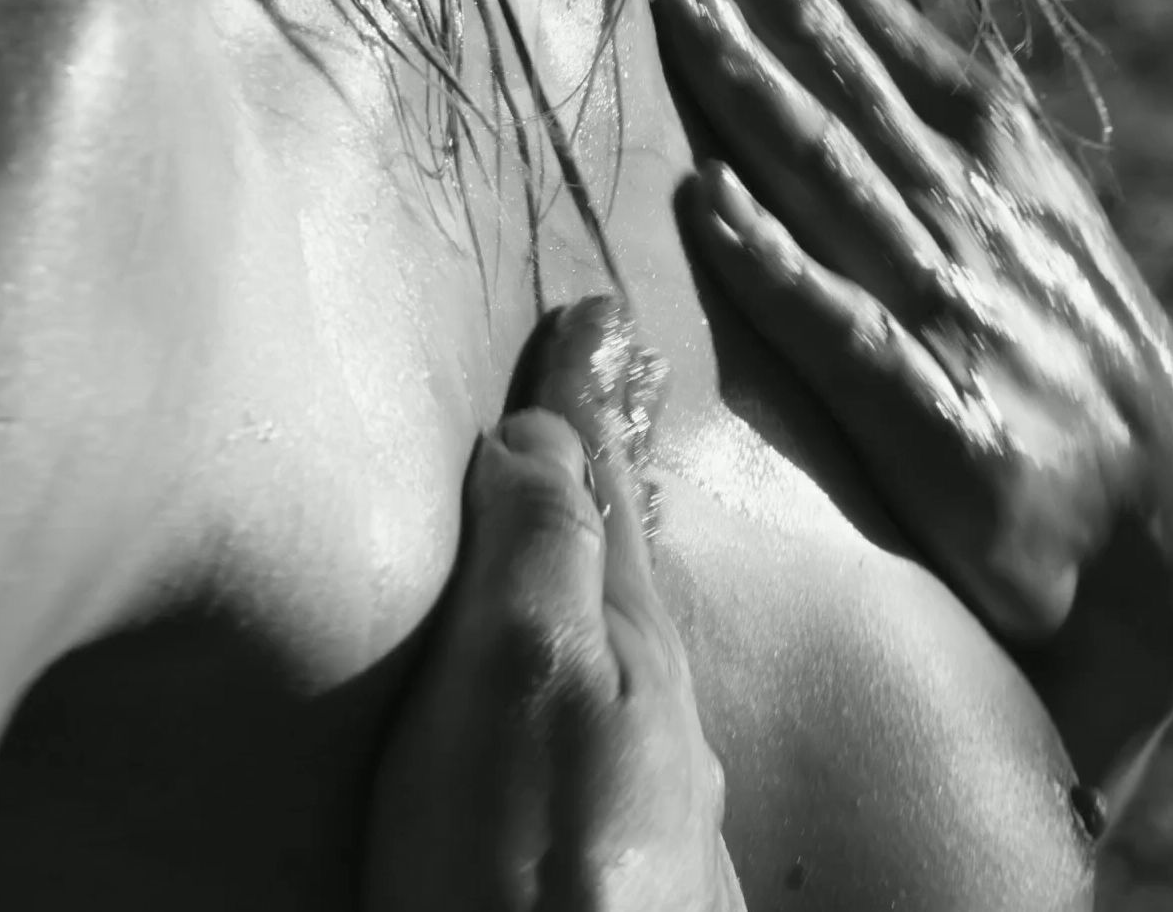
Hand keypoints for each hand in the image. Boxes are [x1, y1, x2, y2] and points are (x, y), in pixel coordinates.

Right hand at [363, 298, 742, 911]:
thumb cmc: (520, 873)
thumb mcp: (518, 689)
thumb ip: (537, 561)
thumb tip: (545, 438)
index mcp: (623, 647)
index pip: (601, 492)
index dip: (587, 405)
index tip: (594, 316)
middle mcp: (654, 706)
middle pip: (630, 554)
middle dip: (612, 463)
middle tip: (606, 376)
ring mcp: (649, 782)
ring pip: (631, 629)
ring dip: (612, 548)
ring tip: (596, 494)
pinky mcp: (626, 852)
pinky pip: (623, 702)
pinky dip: (606, 645)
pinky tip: (598, 671)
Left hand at [645, 0, 1172, 803]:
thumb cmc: (1091, 382)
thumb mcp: (1052, 237)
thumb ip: (978, 154)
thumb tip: (921, 60)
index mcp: (1002, 165)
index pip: (880, 33)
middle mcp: (975, 217)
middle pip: (843, 69)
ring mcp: (957, 312)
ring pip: (833, 169)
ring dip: (748, 76)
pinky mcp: (939, 423)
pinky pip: (842, 329)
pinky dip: (775, 264)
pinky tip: (707, 204)